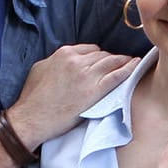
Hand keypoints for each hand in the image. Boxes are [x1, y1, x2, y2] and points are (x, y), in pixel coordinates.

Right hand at [8, 45, 138, 147]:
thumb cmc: (32, 98)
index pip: (90, 49)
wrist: (31, 118)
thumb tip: (64, 60)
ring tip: (131, 63)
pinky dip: (129, 69)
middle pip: (102, 55)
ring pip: (112, 62)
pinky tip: (136, 65)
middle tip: (118, 65)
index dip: (97, 56)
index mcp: (64, 54)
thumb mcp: (39, 69)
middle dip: (110, 60)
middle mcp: (77, 61)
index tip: (101, 62)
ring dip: (122, 62)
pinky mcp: (94, 91)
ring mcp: (87, 75)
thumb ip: (55, 61)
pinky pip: (117, 75)